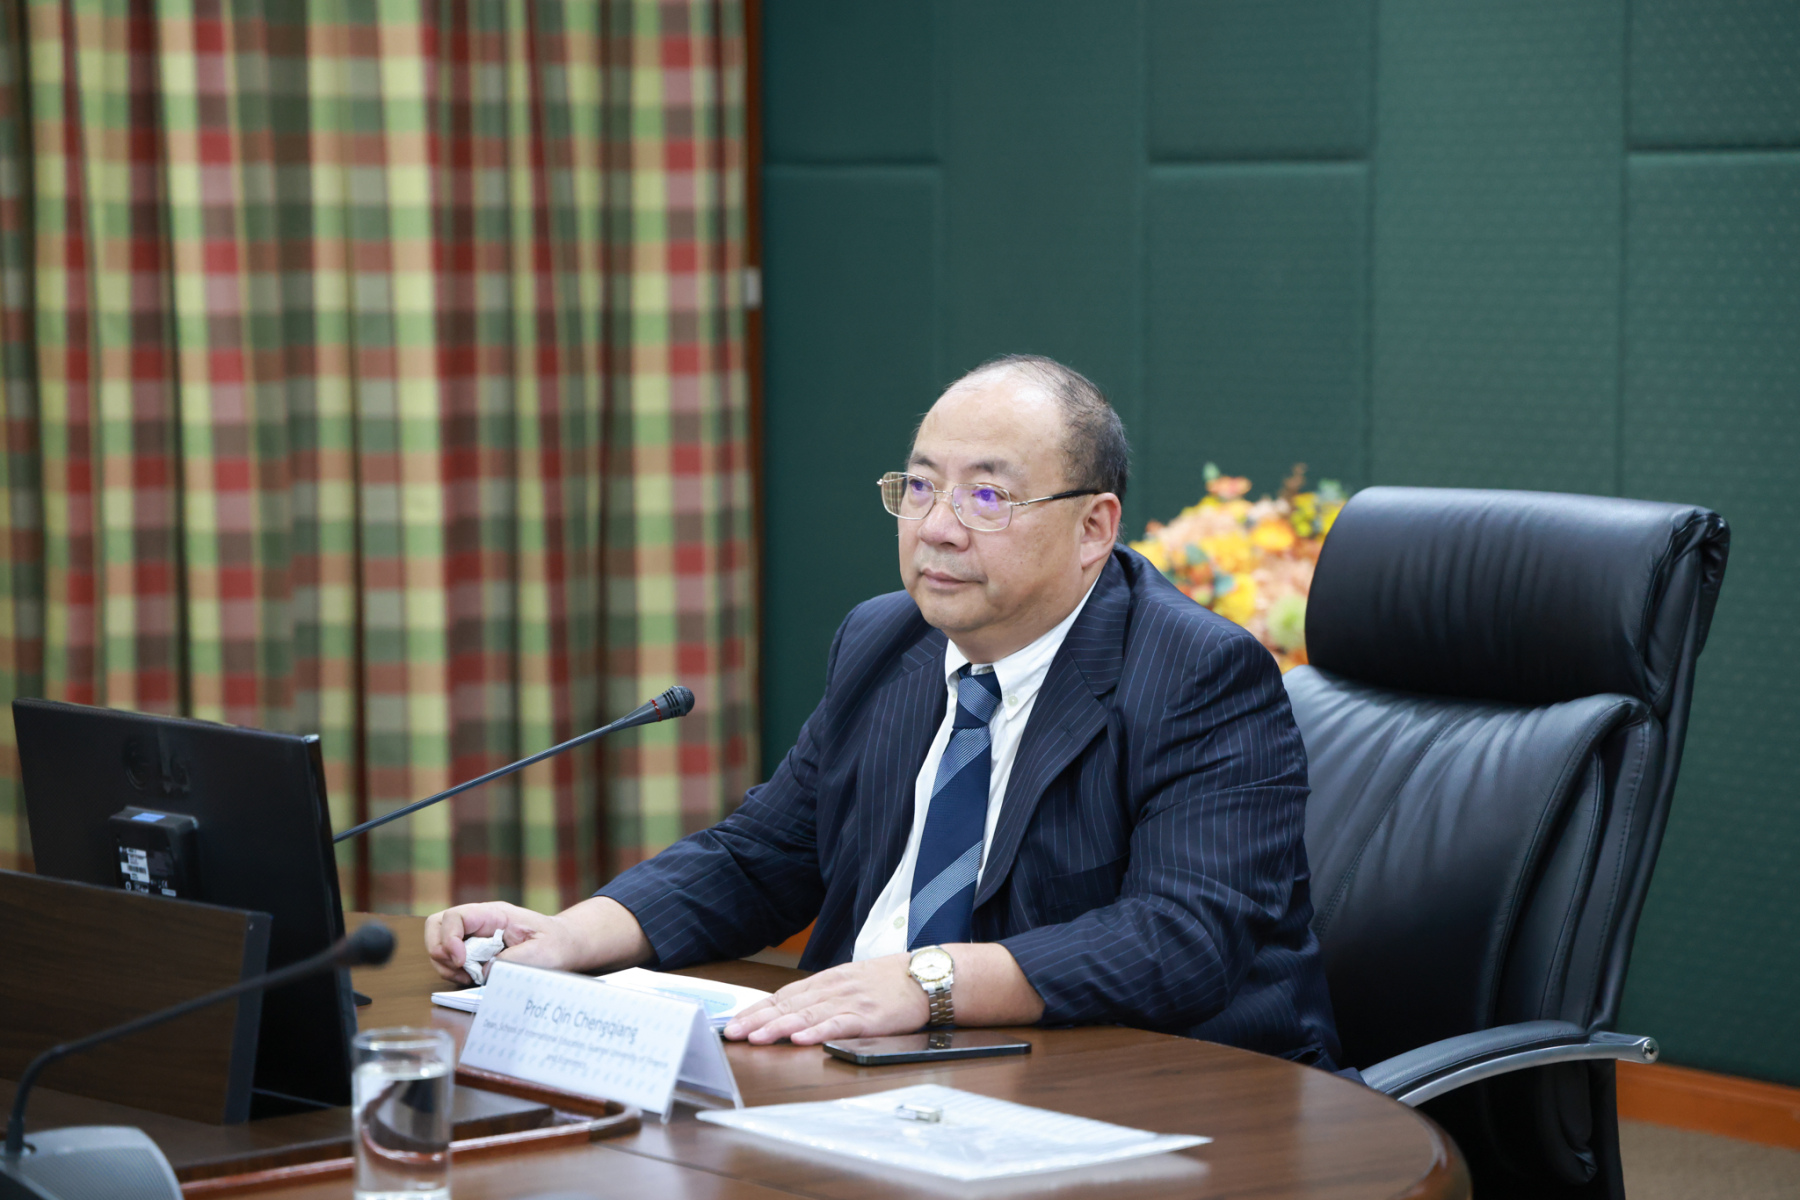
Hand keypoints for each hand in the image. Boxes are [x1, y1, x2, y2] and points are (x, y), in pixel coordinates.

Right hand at [424, 901, 596, 983]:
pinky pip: (449, 959)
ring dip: (445, 964)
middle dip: (439, 949)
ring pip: (439, 943)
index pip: (456, 917)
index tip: (461, 961)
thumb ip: (510, 961)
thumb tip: (482, 972)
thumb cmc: (554, 944)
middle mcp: (479, 922)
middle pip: (437, 925)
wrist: (563, 947)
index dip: (449, 939)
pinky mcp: (473, 951)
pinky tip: (471, 978)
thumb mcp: (539, 953)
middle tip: (458, 968)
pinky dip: (453, 972)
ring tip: (467, 976)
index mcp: (494, 914)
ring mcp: (473, 936)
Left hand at [724, 954, 928, 1044]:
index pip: (783, 995)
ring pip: (807, 1015)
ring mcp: (850, 1001)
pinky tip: (800, 1039)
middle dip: (757, 1020)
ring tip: (756, 1038)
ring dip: (778, 1027)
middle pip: (788, 1004)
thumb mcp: (851, 980)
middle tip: (731, 1033)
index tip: (733, 1022)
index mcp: (827, 980)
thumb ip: (823, 994)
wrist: (927, 976)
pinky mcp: (869, 1017)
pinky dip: (817, 1032)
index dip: (757, 1009)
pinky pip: (839, 1025)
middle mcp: (833, 988)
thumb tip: (792, 1009)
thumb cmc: (889, 981)